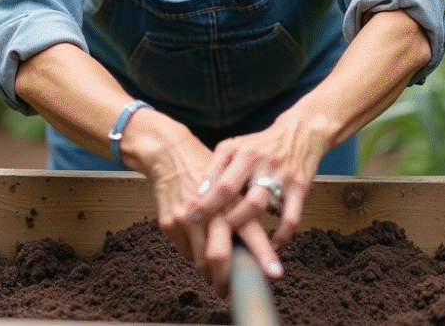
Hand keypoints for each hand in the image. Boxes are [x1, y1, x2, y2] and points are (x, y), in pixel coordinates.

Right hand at [136, 127, 278, 297]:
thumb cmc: (207, 169)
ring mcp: (187, 218)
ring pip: (200, 260)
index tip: (274, 273)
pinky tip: (198, 247)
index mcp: (231, 198)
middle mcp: (209, 209)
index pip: (250, 232)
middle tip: (229, 290)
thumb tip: (262, 245)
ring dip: (209, 271)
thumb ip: (245, 209)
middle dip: (226, 278)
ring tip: (215, 277)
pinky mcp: (169, 223)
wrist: (171, 154)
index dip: (263, 255)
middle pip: (219, 254)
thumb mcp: (232, 183)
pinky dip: (193, 254)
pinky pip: (185, 252)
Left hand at [191, 113, 327, 247]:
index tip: (193, 218)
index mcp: (244, 153)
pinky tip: (274, 242)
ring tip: (239, 241)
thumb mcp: (234, 146)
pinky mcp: (300, 187)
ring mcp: (283, 176)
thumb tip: (199, 193)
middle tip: (216, 235)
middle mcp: (263, 164)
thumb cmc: (260, 144)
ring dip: (248, 228)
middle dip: (227, 220)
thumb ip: (216, 167)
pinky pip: (291, 217)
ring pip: (262, 208)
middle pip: (242, 199)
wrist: (299, 133)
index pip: (222, 184)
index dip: (207, 204)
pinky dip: (282, 234)